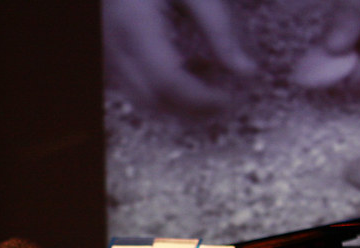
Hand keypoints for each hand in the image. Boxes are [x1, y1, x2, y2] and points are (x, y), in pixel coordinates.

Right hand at [102, 0, 256, 114]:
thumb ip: (219, 29)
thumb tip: (246, 71)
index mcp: (136, 25)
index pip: (167, 81)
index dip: (200, 99)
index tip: (229, 99)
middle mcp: (119, 46)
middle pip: (154, 100)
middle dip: (192, 109)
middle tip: (226, 98)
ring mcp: (113, 54)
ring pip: (145, 101)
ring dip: (181, 103)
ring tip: (212, 75)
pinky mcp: (115, 56)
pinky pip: (139, 89)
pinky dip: (168, 92)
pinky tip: (193, 66)